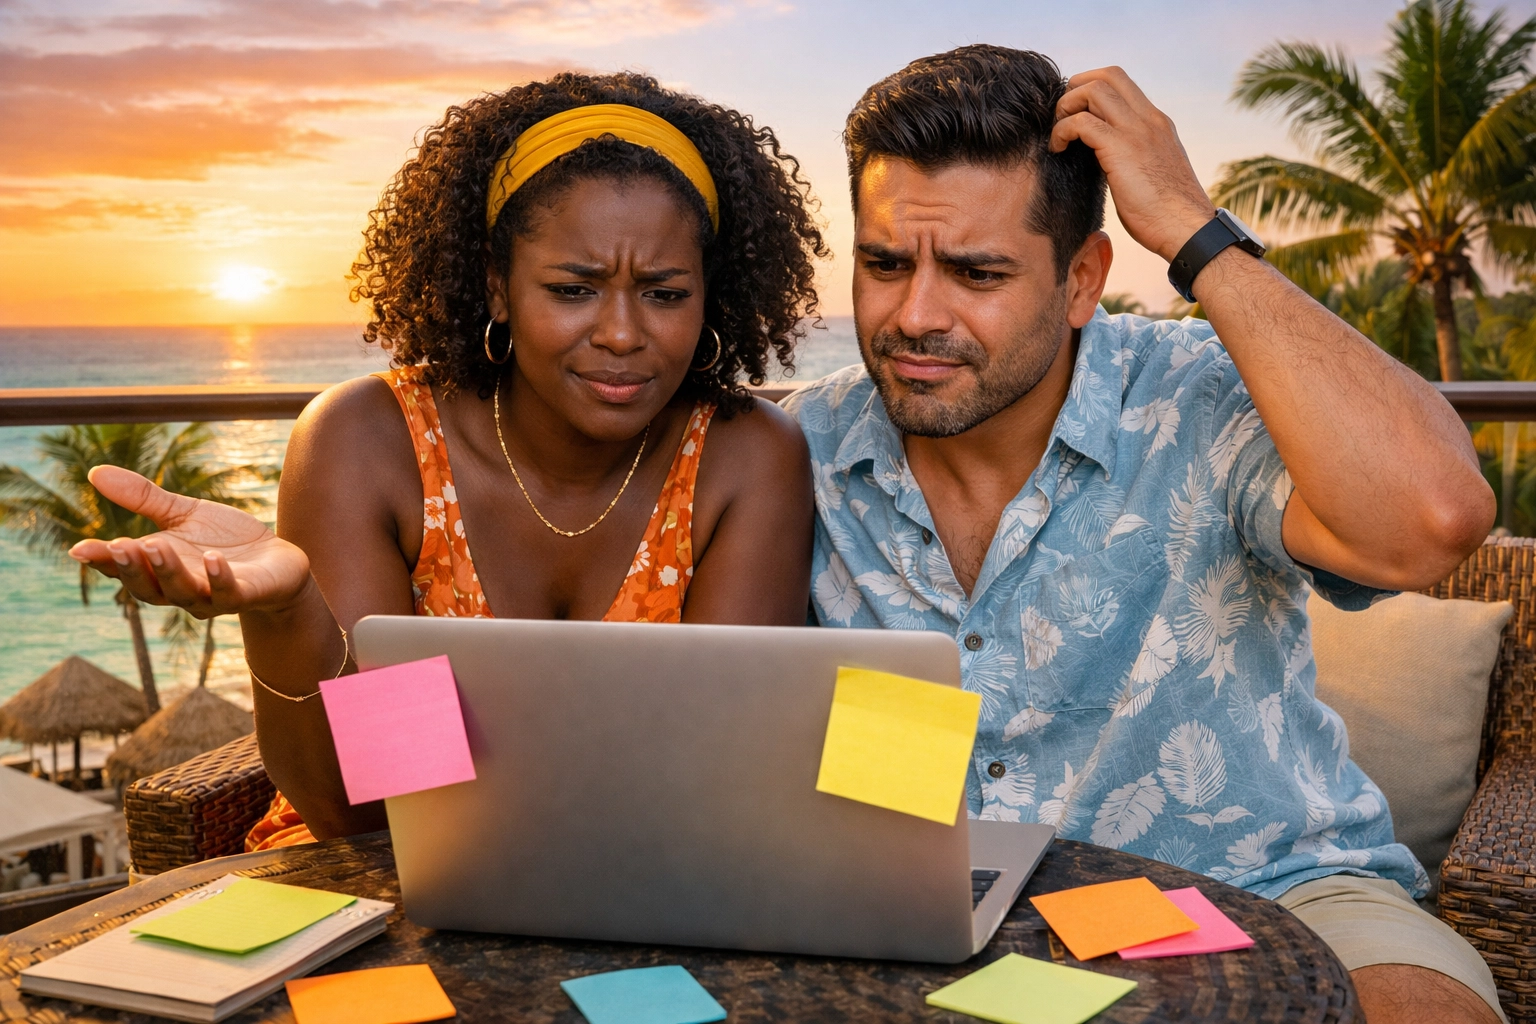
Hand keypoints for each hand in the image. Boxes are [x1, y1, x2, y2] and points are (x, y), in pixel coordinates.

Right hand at [70, 465, 311, 617]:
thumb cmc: (226, 540)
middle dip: (132, 569)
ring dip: (169, 571)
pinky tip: (213, 559)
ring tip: (155, 546)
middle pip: (149, 588)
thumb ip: (144, 498)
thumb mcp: (184, 514)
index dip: (103, 562)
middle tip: (117, 547)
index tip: (80, 550)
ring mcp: (213, 597)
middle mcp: (181, 589)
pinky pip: (229, 593)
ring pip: (184, 592)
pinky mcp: (246, 595)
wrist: (278, 561)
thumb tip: (94, 472)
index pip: (125, 570)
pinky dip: (219, 578)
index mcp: (160, 569)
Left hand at [1051, 67, 1215, 262]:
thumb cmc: (1166, 214)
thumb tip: (1104, 160)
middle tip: (1062, 117)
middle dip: (1076, 88)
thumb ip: (1131, 157)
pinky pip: (1082, 122)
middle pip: (1107, 75)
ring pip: (1093, 89)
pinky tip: (1058, 149)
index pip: (1122, 83)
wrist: (1187, 229)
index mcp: (1156, 124)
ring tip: (1059, 134)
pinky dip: (1062, 130)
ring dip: (1067, 107)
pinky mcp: (1121, 149)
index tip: (1075, 113)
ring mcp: (1137, 131)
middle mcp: (1149, 119)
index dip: (1091, 89)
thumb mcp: (1151, 173)